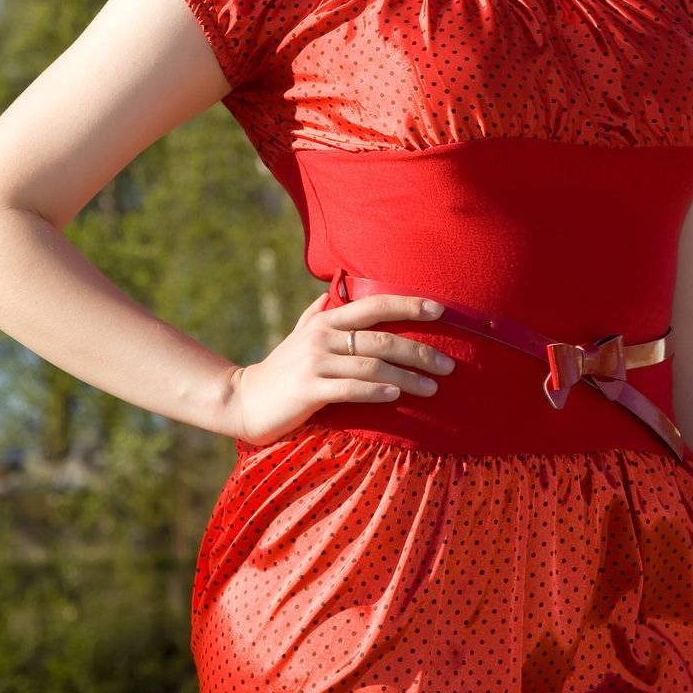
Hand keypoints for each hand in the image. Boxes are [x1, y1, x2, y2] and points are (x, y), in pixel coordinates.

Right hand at [222, 288, 456, 445]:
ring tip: (433, 386)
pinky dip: (376, 391)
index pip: (375, 305)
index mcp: (327, 320)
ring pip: (372, 366)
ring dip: (407, 376)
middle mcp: (323, 336)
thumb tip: (329, 293)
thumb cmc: (280, 369)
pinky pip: (350, 389)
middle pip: (382, 338)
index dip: (409, 305)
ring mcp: (315, 363)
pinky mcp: (308, 390)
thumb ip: (316, 314)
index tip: (440, 310)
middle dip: (420, 350)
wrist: (243, 399)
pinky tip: (395, 395)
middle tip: (449, 364)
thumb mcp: (298, 336)